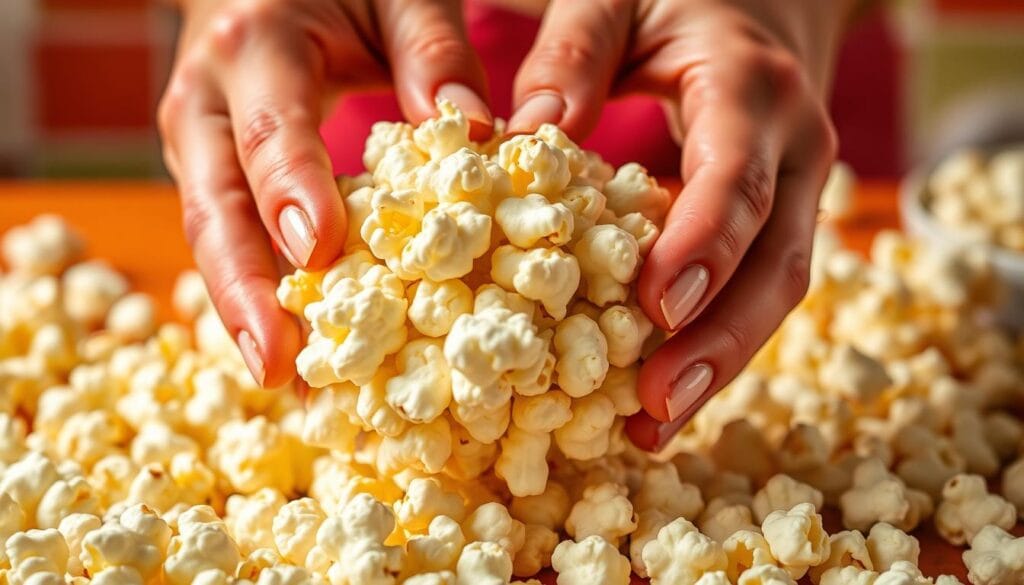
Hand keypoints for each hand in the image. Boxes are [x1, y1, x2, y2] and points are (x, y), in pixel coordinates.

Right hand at [159, 0, 490, 385]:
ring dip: (242, 312)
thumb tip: (479, 133)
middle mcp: (207, 101)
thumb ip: (432, 51)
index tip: (320, 256)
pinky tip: (287, 352)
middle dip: (242, 290)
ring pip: (209, 235)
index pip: (271, 129)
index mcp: (256, 46)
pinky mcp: (212, 172)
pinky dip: (253, 295)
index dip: (291, 192)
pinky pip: (226, 237)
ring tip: (283, 385)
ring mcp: (200, 142)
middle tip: (276, 367)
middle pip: (214, 205)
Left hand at [507, 0, 848, 449]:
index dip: (704, 245)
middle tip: (655, 408)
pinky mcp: (777, 224)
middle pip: (777, 261)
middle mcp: (794, 150)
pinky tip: (662, 394)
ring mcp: (797, 193)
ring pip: (776, 291)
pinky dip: (713, 345)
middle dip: (720, 341)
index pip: (739, 176)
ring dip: (720, 365)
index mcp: (753, 90)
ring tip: (653, 428)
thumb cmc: (678, 1)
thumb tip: (524, 132)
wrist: (762, 5)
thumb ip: (575, 51)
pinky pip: (755, 291)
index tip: (658, 309)